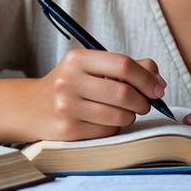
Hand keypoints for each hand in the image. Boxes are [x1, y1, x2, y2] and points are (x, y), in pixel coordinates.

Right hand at [30, 49, 166, 140]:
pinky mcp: (68, 131)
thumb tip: (159, 81)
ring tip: (125, 112)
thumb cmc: (70, 85)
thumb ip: (126, 68)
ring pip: (119, 115)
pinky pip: (107, 131)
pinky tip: (106, 121)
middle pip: (124, 93)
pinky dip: (115, 128)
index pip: (123, 65)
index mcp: (77, 59)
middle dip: (143, 101)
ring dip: (131, 116)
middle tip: (145, 104)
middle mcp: (69, 81)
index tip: (158, 88)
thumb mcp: (91, 67)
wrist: (32, 108)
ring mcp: (67, 107)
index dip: (147, 78)